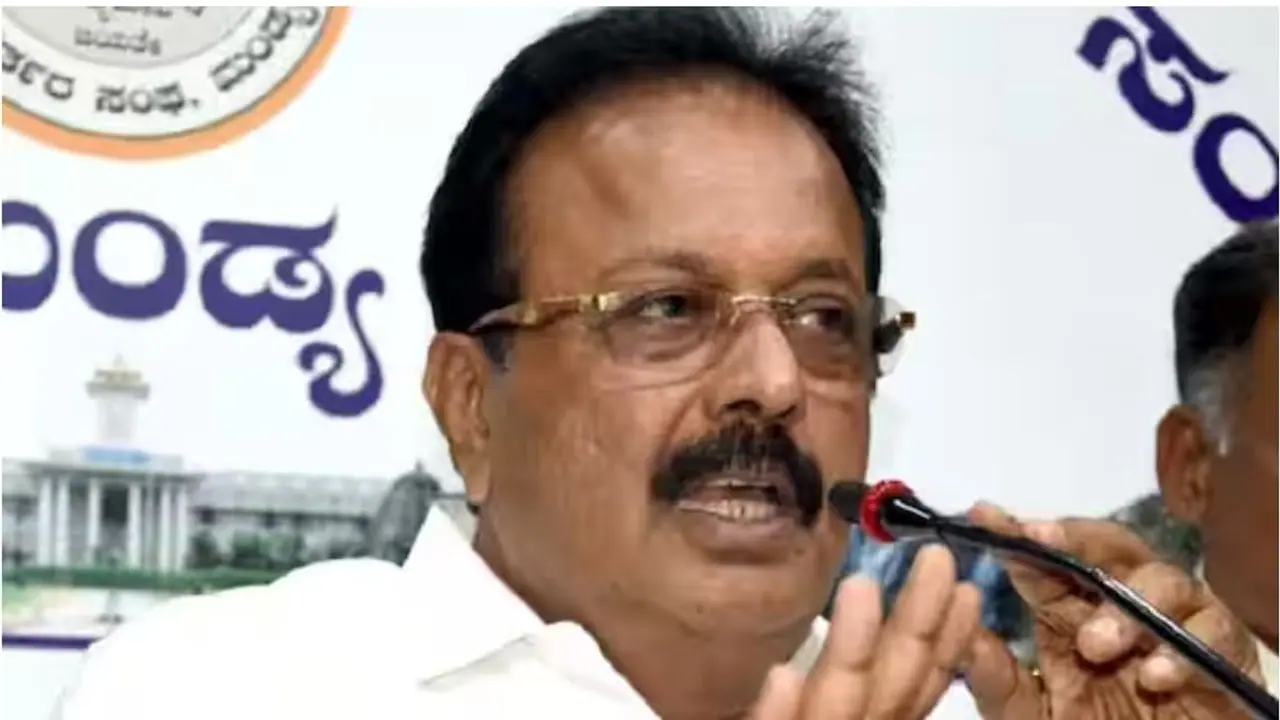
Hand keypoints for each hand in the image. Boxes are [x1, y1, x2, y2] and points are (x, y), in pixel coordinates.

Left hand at [750, 545, 982, 718]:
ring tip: (862, 585)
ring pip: (838, 704)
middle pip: (890, 688)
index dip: (943, 642)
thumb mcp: (805, 703)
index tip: (967, 589)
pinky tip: (784, 673)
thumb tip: (832, 626)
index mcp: (861, 719)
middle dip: (917, 625)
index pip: (909, 686)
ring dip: (854, 648)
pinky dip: (781, 712)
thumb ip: (815, 689)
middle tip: (937, 556)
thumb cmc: (792, 711)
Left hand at [962, 504, 1261, 719]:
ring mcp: (1172, 623)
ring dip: (1125, 605)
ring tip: (1094, 643)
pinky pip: (1212, 632)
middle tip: (1040, 538)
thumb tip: (960, 627)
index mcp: (1068, 609)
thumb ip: (997, 677)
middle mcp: (1119, 602)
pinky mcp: (1219, 652)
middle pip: (1105, 547)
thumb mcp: (1030, 713)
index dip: (1015, 533)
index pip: (1041, 560)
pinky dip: (1183, 648)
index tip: (984, 515)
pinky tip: (1155, 672)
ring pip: (1160, 580)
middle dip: (1073, 537)